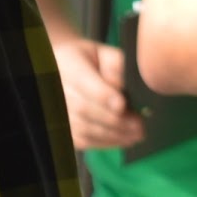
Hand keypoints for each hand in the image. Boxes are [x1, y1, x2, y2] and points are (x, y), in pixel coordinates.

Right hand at [55, 36, 146, 154]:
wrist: (64, 71)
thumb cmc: (88, 60)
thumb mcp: (103, 53)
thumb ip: (116, 65)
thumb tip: (129, 86)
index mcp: (68, 65)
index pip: (82, 81)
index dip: (103, 95)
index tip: (122, 105)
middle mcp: (57, 90)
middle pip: (84, 109)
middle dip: (114, 120)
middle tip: (139, 125)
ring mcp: (58, 112)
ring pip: (84, 128)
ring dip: (113, 135)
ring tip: (136, 135)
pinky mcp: (64, 130)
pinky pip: (83, 141)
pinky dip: (106, 143)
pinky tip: (124, 140)